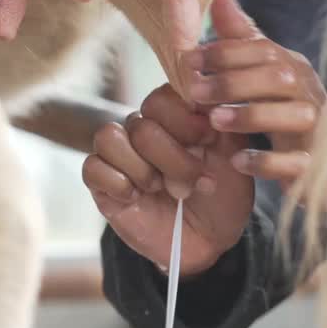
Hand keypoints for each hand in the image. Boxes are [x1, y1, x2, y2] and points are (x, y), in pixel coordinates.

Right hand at [83, 84, 254, 275]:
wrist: (211, 242)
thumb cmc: (223, 196)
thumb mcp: (234, 155)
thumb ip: (220, 119)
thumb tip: (202, 86)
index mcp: (174, 116)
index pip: (161, 98)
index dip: (183, 120)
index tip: (208, 142)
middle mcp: (143, 129)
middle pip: (141, 124)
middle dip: (174, 159)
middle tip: (196, 183)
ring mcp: (120, 155)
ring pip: (109, 138)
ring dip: (143, 170)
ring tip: (164, 191)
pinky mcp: (101, 183)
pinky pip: (93, 167)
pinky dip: (118, 184)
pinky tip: (138, 198)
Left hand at [179, 0, 326, 192]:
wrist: (319, 165)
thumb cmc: (281, 112)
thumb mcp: (261, 72)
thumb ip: (241, 38)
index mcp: (294, 69)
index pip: (264, 50)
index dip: (226, 52)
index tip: (189, 60)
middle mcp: (310, 93)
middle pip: (279, 77)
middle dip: (234, 82)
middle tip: (195, 92)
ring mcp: (318, 129)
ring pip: (294, 116)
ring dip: (252, 115)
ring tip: (215, 121)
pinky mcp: (316, 164)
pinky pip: (296, 162)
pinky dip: (266, 161)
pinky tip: (237, 161)